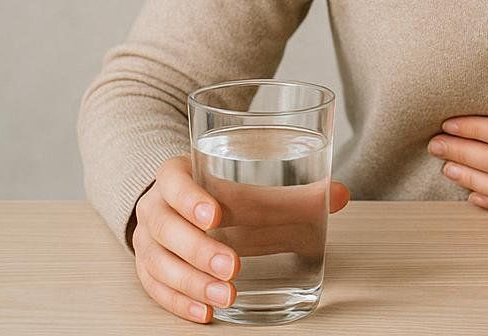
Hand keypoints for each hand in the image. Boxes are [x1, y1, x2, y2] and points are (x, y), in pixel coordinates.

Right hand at [129, 154, 350, 323]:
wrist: (179, 204)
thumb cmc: (220, 193)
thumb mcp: (248, 185)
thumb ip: (292, 192)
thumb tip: (339, 194)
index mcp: (177, 174)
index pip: (175, 182)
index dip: (190, 197)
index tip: (215, 215)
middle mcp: (156, 207)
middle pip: (167, 228)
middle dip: (200, 250)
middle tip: (233, 267)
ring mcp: (148, 241)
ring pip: (160, 263)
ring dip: (193, 283)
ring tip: (226, 297)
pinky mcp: (150, 270)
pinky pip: (157, 289)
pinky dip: (180, 303)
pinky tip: (206, 312)